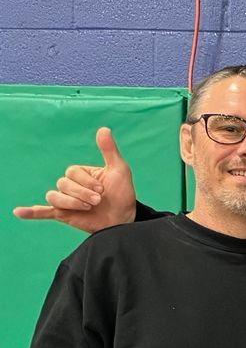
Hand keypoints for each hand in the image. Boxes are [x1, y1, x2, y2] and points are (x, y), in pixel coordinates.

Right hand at [13, 127, 135, 231]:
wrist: (124, 219)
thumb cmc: (122, 194)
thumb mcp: (119, 170)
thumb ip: (109, 151)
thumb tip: (104, 129)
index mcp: (80, 174)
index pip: (72, 172)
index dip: (86, 181)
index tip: (102, 189)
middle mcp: (71, 186)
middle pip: (62, 184)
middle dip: (82, 193)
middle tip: (98, 201)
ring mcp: (66, 200)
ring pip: (54, 197)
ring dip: (71, 202)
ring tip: (88, 208)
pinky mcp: (63, 215)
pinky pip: (43, 212)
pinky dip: (30, 212)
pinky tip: (18, 212)